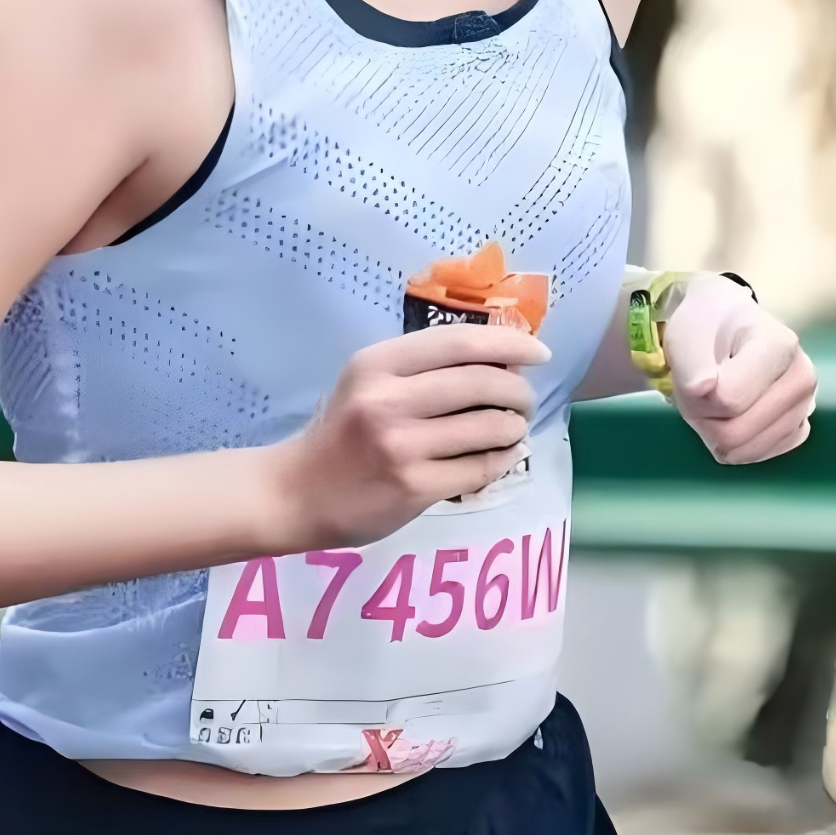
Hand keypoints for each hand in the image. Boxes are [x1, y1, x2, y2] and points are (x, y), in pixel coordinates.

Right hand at [269, 322, 550, 549]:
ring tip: (512, 429)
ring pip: (487, 427)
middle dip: (517, 389)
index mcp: (377, 364)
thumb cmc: (341, 432)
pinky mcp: (413, 487)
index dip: (509, 343)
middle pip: (482, 382)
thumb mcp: (367, 383)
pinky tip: (499, 457)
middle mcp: (388, 400)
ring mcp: (401, 446)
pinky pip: (479, 469)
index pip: (460, 342)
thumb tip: (502, 358)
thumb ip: (421, 368)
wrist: (297, 492)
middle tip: (524, 399)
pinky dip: (499, 460)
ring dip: (513, 427)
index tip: (538, 353)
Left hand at [663, 274, 816, 464]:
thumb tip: (703, 391)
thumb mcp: (689, 333)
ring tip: (714, 397)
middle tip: (698, 388)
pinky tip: (732, 412)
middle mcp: (803, 378)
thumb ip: (690, 363)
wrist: (726, 327)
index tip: (694, 370)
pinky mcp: (798, 429)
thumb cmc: (708, 327)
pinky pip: (753, 456)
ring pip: (741, 450)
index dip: (696, 395)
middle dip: (701, 417)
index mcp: (780, 345)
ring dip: (712, 430)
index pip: (727, 399)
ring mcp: (805, 406)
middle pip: (733, 433)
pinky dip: (732, 442)